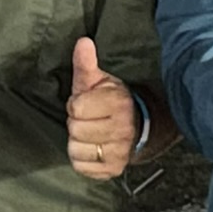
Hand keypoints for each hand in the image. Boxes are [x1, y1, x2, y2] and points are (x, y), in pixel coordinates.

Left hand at [66, 37, 137, 178]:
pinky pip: (81, 167)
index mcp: (118, 103)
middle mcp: (122, 129)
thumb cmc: (109, 101)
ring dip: (77, 142)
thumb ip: (86, 63)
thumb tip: (83, 42)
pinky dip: (81, 160)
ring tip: (89, 134)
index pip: (76, 108)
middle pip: (75, 130)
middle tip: (87, 119)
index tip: (86, 103)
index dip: (76, 104)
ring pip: (77, 150)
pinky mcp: (114, 169)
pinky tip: (91, 148)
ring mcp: (120, 152)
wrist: (137, 127)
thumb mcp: (98, 80)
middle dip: (76, 123)